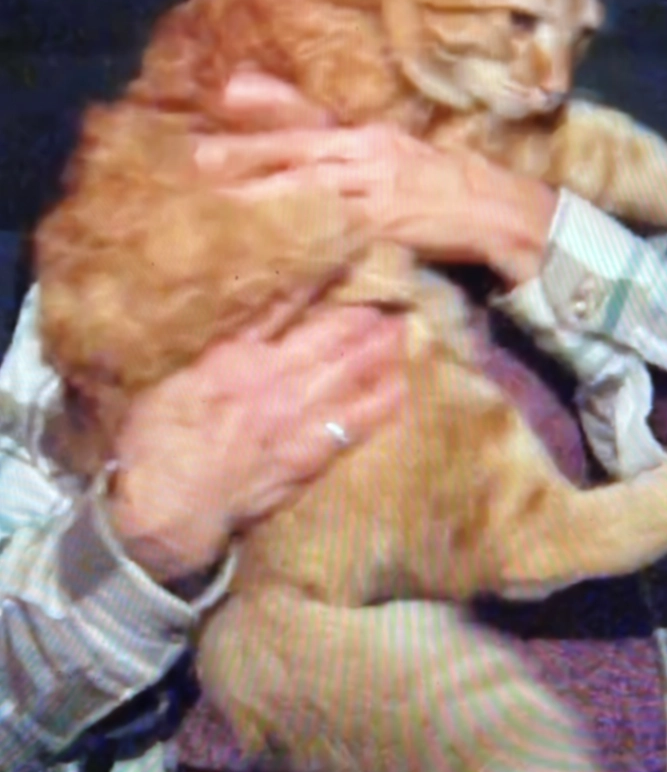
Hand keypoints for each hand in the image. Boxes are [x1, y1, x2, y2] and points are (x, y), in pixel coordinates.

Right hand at [106, 306, 405, 581]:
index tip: (345, 264)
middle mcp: (277, 382)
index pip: (286, 307)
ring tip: (403, 332)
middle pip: (334, 340)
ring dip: (382, 352)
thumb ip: (214, 347)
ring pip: (354, 376)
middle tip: (393, 299)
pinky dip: (382, 403)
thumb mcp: (176, 377)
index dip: (320, 285)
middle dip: (366, 318)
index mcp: (239, 357)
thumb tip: (238, 317)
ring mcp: (299, 421)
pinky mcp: (311, 457)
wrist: (169, 508)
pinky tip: (401, 388)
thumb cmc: (157, 442)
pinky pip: (357, 425)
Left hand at [201, 74, 557, 284]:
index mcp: (367, 136)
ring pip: (310, 189)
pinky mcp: (386, 225)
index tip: (221, 105)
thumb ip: (348, 144)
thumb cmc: (442, 180)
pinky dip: (308, 240)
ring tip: (222, 202)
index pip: (307, 124)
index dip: (264, 118)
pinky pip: (338, 233)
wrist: (493, 208)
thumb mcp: (394, 150)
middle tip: (199, 158)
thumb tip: (308, 139)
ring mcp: (375, 190)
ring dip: (265, 195)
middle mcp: (366, 155)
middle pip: (297, 153)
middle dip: (248, 155)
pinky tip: (279, 247)